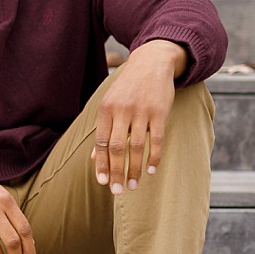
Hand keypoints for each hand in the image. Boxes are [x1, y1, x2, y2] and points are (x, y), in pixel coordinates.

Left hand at [91, 40, 186, 193]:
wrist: (152, 62)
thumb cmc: (128, 88)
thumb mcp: (110, 104)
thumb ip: (103, 130)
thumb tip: (94, 158)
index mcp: (105, 110)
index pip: (101, 142)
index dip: (102, 164)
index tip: (103, 183)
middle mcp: (121, 111)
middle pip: (117, 148)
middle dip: (116, 172)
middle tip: (118, 191)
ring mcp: (141, 111)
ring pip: (136, 147)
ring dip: (134, 169)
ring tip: (132, 185)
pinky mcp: (159, 111)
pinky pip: (156, 139)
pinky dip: (153, 157)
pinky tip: (150, 171)